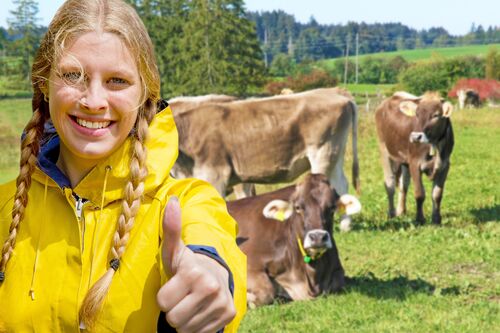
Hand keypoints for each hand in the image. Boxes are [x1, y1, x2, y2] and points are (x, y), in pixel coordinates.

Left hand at [156, 197, 235, 332]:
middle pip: (173, 318)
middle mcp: (210, 287)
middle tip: (182, 297)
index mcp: (193, 272)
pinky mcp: (228, 314)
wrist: (217, 274)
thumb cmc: (187, 265)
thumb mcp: (174, 250)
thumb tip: (171, 200)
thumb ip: (170, 228)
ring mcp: (221, 303)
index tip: (174, 286)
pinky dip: (197, 326)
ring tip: (191, 304)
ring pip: (185, 329)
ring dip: (184, 320)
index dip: (164, 296)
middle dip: (173, 310)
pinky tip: (201, 311)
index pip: (162, 302)